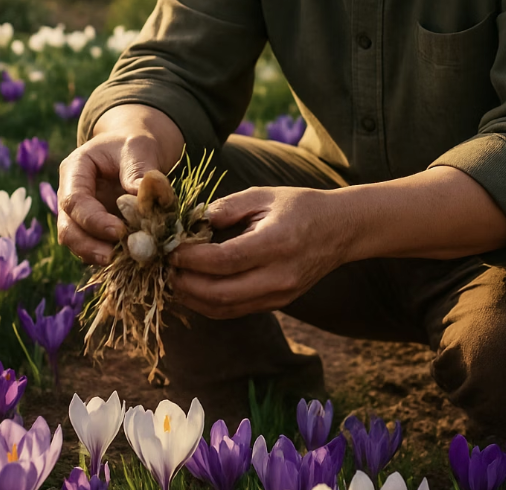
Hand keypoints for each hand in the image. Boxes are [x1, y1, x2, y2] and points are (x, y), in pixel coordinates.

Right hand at [57, 105, 183, 264]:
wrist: (135, 152)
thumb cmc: (134, 145)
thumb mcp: (139, 148)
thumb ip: (139, 172)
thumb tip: (144, 201)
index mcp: (75, 170)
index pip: (74, 200)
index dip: (93, 220)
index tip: (119, 231)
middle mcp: (70, 195)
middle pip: (68, 228)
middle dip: (88, 246)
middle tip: (113, 257)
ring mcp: (79, 215)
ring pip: (78, 242)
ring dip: (97, 255)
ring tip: (124, 261)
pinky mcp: (93, 229)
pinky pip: (95, 247)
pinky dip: (110, 255)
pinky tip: (129, 260)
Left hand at [168, 186, 348, 318]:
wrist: (340, 230)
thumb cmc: (301, 206)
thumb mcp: (264, 195)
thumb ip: (228, 207)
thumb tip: (193, 222)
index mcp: (276, 243)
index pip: (224, 261)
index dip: (191, 259)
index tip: (170, 249)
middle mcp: (279, 276)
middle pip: (220, 293)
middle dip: (185, 283)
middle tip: (164, 268)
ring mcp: (279, 295)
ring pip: (224, 308)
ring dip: (193, 298)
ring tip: (174, 279)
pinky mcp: (277, 303)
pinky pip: (235, 310)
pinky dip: (208, 303)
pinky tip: (194, 287)